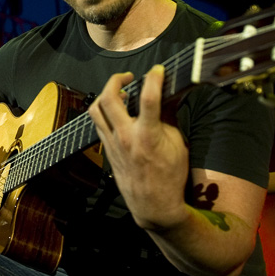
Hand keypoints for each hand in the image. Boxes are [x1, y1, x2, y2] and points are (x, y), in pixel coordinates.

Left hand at [87, 65, 189, 230]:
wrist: (153, 205)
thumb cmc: (170, 177)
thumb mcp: (178, 145)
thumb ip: (169, 119)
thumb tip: (166, 97)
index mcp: (148, 135)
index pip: (148, 97)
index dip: (154, 78)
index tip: (158, 70)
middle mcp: (126, 137)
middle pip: (109, 98)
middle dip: (117, 79)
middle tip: (130, 76)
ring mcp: (113, 144)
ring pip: (96, 110)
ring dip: (106, 94)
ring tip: (119, 91)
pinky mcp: (106, 150)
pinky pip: (99, 124)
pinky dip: (105, 112)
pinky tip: (117, 112)